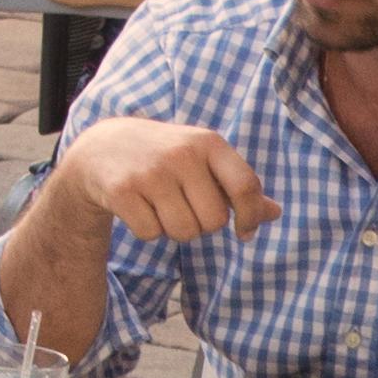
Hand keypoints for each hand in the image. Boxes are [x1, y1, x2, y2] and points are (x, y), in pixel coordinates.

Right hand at [64, 118, 273, 251]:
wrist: (102, 146)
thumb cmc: (166, 156)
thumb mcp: (203, 160)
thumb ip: (238, 185)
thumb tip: (275, 212)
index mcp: (208, 143)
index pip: (246, 186)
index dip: (250, 217)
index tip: (244, 231)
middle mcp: (181, 154)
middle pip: (213, 221)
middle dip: (202, 225)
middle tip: (185, 208)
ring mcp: (151, 171)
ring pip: (183, 232)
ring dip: (175, 230)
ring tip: (162, 207)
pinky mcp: (123, 190)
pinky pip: (151, 234)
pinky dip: (148, 231)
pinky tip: (140, 208)